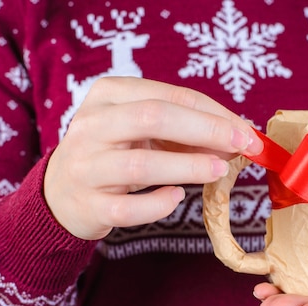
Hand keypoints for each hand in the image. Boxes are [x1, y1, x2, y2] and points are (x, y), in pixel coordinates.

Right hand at [44, 77, 262, 239]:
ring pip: (140, 165)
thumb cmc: (113, 153)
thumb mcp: (140, 130)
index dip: (214, 113)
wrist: (60, 193)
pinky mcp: (88, 205)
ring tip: (218, 170)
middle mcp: (91, 126)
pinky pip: (128, 208)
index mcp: (107, 95)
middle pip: (152, 117)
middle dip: (206, 130)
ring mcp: (85, 167)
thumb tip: (237, 139)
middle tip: (243, 145)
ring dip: (187, 166)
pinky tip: (176, 197)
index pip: (168, 96)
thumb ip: (183, 130)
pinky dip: (158, 204)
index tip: (247, 130)